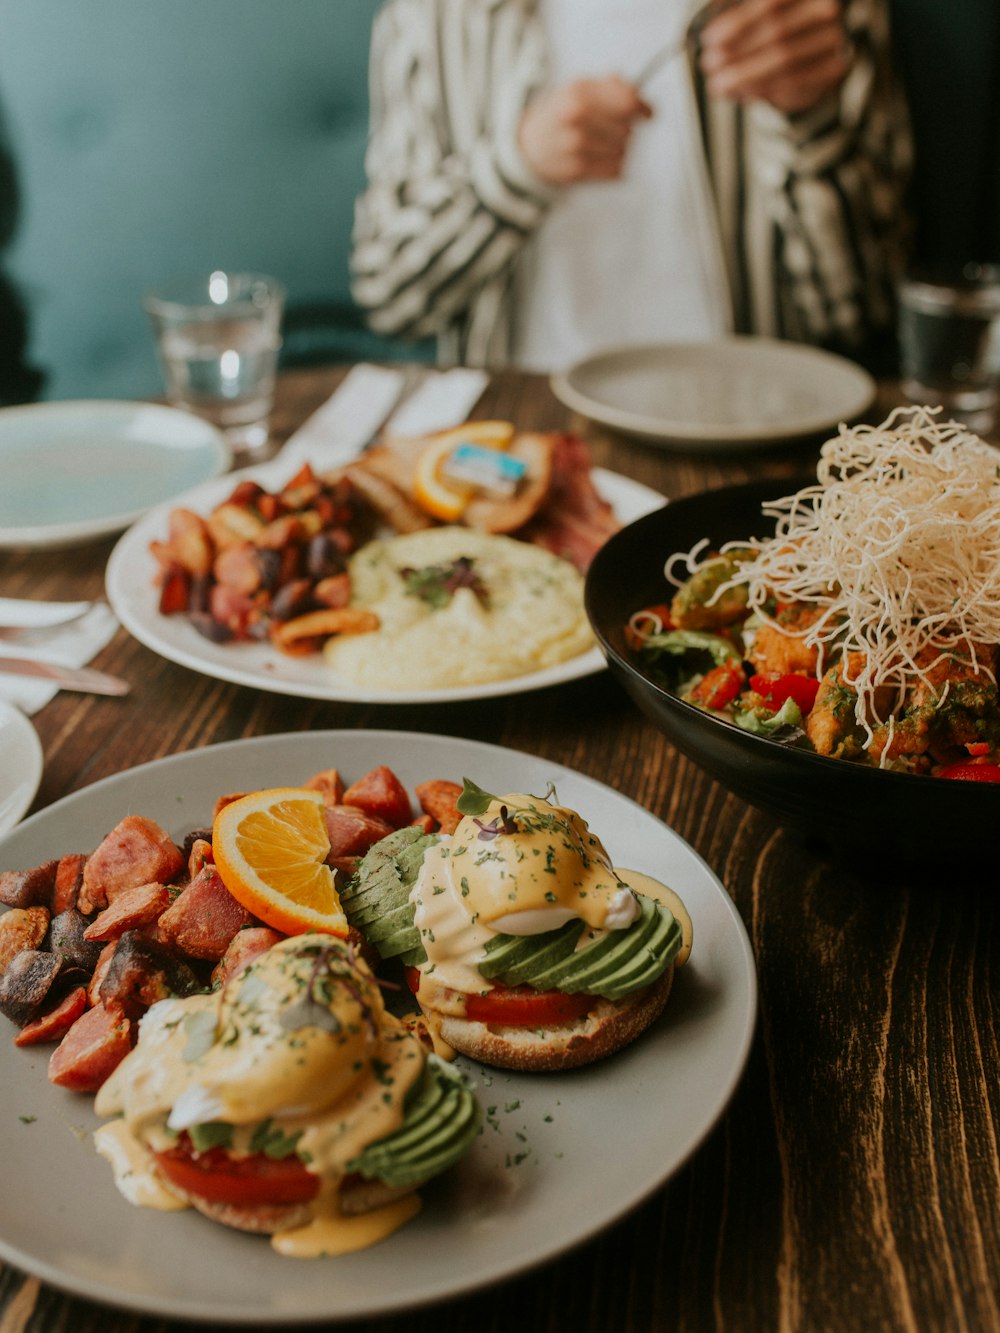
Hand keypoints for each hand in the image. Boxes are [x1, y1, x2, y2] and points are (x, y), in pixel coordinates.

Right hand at [517, 75, 651, 184]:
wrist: (529, 145)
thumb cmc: (561, 114)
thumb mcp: (579, 88)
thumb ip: (610, 86)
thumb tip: (637, 96)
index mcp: (579, 92)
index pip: (628, 102)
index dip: (643, 109)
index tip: (647, 114)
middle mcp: (577, 118)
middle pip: (628, 129)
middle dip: (627, 130)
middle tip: (614, 129)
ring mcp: (575, 146)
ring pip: (624, 151)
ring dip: (620, 149)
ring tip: (603, 144)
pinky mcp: (577, 170)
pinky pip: (616, 170)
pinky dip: (614, 166)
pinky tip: (600, 159)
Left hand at [698, 0, 852, 114]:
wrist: (818, 46)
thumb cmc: (781, 24)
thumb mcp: (759, 13)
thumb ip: (739, 14)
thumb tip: (710, 27)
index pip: (770, 4)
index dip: (736, 23)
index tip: (708, 39)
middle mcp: (826, 9)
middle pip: (777, 33)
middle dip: (736, 52)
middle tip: (709, 64)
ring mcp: (835, 38)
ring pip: (785, 60)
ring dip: (745, 75)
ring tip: (718, 84)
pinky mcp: (834, 67)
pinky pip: (795, 82)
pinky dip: (763, 89)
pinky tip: (740, 92)